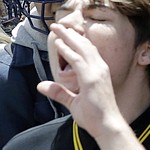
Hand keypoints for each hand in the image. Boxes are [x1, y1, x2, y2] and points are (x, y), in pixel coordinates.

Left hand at [37, 23, 124, 138]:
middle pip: (84, 46)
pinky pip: (78, 60)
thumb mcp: (73, 102)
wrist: (108, 125)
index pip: (87, 51)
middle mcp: (100, 69)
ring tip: (57, 28)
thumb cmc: (96, 116)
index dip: (75, 41)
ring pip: (82, 49)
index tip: (65, 33)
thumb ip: (59, 92)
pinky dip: (69, 51)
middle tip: (58, 25)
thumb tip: (41, 85)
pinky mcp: (92, 78)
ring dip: (68, 37)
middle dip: (70, 34)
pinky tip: (60, 44)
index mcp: (98, 72)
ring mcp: (97, 72)